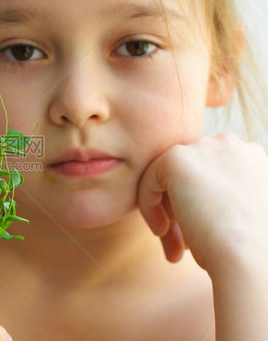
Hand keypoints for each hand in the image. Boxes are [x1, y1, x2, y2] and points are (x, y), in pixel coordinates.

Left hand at [137, 132, 267, 274]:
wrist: (250, 256)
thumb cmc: (250, 247)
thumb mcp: (239, 211)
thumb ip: (219, 195)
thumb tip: (191, 203)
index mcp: (249, 156)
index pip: (208, 173)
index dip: (200, 203)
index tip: (198, 232)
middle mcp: (229, 143)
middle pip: (188, 173)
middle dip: (180, 207)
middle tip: (181, 242)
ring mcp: (203, 148)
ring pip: (167, 176)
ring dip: (166, 210)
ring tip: (171, 242)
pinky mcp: (176, 159)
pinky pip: (149, 181)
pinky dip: (149, 207)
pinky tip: (162, 232)